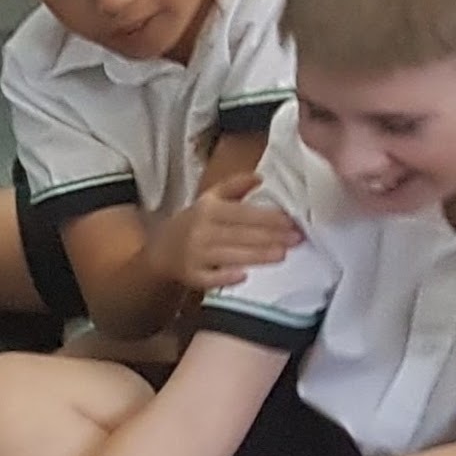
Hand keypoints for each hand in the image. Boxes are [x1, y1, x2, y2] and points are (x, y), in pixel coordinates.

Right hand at [149, 174, 299, 295]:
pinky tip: (243, 276)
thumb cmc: (192, 223)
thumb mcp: (209, 199)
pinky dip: (225, 278)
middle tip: (296, 239)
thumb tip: (260, 177)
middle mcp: (201, 231)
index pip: (244, 214)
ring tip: (282, 255)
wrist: (158, 251)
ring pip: (231, 256)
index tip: (292, 221)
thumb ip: (234, 186)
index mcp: (208, 210)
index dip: (270, 218)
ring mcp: (194, 255)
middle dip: (271, 237)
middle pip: (241, 235)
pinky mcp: (190, 276)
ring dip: (258, 256)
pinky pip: (209, 279)